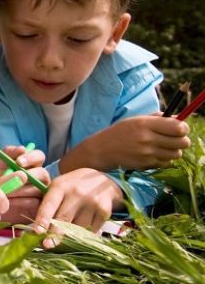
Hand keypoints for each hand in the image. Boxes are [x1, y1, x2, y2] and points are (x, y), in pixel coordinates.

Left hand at [0, 145, 48, 199]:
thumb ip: (8, 155)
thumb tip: (22, 149)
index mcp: (31, 165)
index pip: (39, 156)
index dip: (31, 157)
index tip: (18, 162)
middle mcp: (39, 177)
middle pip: (42, 172)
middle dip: (28, 175)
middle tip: (16, 178)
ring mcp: (41, 191)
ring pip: (37, 188)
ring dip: (20, 189)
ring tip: (6, 192)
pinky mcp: (39, 206)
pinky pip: (34, 201)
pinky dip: (20, 200)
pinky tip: (9, 202)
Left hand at [34, 168, 121, 247]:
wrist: (100, 180)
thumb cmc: (71, 187)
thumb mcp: (57, 189)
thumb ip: (47, 206)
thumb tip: (35, 232)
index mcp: (60, 186)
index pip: (49, 204)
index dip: (43, 219)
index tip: (37, 232)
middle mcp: (76, 193)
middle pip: (63, 219)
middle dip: (54, 235)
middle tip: (47, 246)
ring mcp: (92, 202)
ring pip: (77, 228)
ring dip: (69, 237)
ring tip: (64, 237)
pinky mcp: (104, 211)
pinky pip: (91, 231)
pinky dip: (84, 235)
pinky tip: (81, 232)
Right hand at [70, 114, 189, 170]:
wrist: (100, 150)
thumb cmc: (119, 133)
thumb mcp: (135, 120)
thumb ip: (158, 118)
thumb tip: (180, 120)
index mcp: (145, 124)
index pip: (178, 128)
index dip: (183, 128)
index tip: (179, 128)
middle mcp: (147, 139)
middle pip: (182, 142)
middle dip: (181, 140)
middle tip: (173, 138)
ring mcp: (147, 154)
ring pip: (176, 154)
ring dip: (173, 150)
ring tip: (163, 147)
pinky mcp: (146, 164)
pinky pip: (166, 163)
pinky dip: (164, 159)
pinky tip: (155, 154)